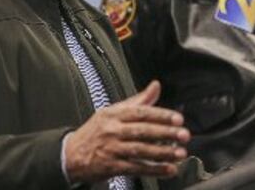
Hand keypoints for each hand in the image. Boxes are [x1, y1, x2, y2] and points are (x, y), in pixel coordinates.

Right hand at [64, 80, 190, 182]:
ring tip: (180, 153)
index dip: (161, 115)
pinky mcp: (112, 166)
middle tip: (184, 135)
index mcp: (114, 114)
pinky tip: (169, 169)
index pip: (141, 113)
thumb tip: (156, 85)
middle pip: (142, 131)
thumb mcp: (113, 111)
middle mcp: (113, 130)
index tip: (177, 118)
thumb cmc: (96, 131)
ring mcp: (112, 149)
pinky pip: (136, 168)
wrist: (71, 154)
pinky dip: (154, 169)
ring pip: (141, 150)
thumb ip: (138, 100)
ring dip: (163, 153)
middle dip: (165, 133)